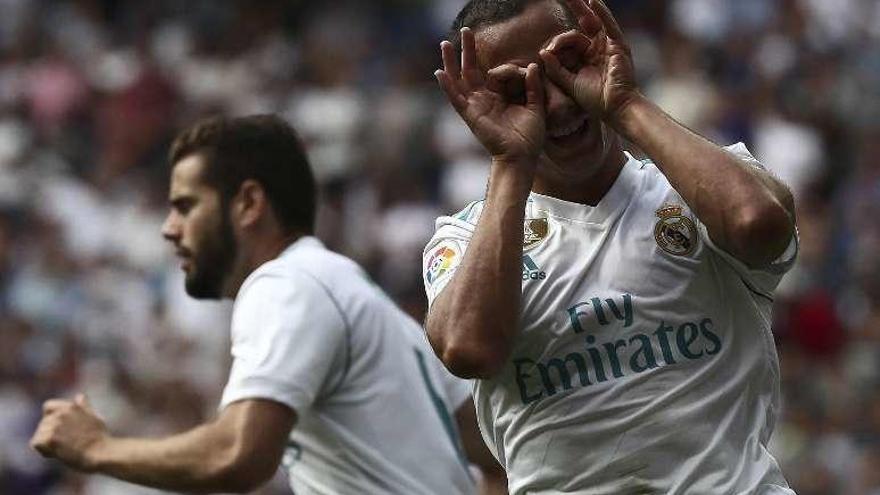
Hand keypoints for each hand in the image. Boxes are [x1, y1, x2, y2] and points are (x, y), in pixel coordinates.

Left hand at [31, 394, 107, 470]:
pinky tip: (57, 454)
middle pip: (43, 423)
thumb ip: (84, 407)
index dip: (50, 417)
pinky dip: (44, 450)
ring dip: (47, 443)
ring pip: (39, 434)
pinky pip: (36, 444)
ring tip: (63, 448)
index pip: (48, 406)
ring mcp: (55, 426)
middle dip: (50, 433)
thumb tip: (79, 396)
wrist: (100, 453)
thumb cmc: (100, 437)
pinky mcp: (50, 439)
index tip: (59, 427)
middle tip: (66, 443)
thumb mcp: (94, 417)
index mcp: (70, 406)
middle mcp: (61, 413)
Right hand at [436, 28, 545, 163]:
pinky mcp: (470, 115)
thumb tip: (532, 65)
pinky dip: (447, 86)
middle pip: (471, 70)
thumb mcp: (536, 106)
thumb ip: (533, 86)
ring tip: (444, 44)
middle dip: (467, 51)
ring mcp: (475, 106)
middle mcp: (483, 100)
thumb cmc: (529, 137)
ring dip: (451, 62)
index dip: (505, 67)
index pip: (495, 73)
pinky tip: (438, 73)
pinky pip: (456, 99)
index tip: (523, 69)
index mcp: (498, 97)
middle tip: (465, 31)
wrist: (522, 157)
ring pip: (459, 80)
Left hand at [539, 0, 637, 125]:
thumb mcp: (569, 83)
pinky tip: (592, 1)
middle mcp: (598, 47)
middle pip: (585, 23)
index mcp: (587, 56)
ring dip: (585, 6)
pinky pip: (609, 25)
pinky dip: (602, 13)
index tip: (548, 52)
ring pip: (594, 22)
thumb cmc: (595, 100)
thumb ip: (556, 69)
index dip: (558, 43)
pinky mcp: (618, 45)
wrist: (615, 108)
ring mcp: (609, 45)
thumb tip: (542, 52)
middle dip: (575, 8)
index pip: (571, 40)